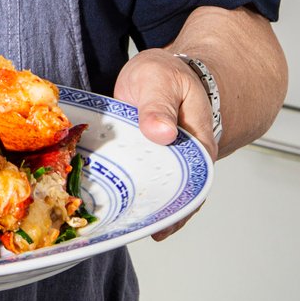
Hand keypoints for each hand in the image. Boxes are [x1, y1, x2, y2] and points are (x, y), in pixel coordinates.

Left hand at [112, 49, 216, 240]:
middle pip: (172, 196)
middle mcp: (181, 160)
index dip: (179, 209)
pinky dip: (119, 188)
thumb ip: (159, 106)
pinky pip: (132, 179)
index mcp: (197, 145)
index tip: (162, 226)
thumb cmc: (166, 75)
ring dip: (134, 206)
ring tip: (112, 223)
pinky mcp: (140, 160)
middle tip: (128, 229)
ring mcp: (160, 163)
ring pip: (150, 191)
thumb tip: (162, 133)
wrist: (157, 71)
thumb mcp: (161, 81)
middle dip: (152, 215)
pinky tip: (102, 201)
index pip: (194, 185)